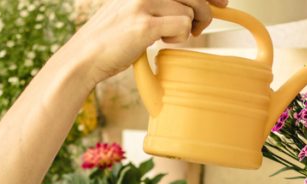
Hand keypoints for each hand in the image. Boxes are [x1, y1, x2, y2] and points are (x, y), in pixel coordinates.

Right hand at [68, 0, 228, 84]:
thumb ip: (156, 3)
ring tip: (169, 37)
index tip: (222, 1)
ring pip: (188, 11)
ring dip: (186, 28)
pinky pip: (182, 26)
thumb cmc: (110, 37)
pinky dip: (179, 38)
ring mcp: (143, 3)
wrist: (84, 56)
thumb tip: (190, 6)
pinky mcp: (144, 24)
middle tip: (199, 27)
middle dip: (204, 11)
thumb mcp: (131, 9)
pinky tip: (163, 42)